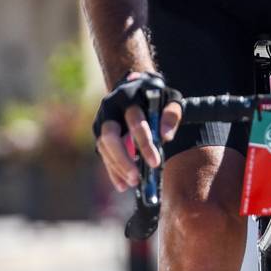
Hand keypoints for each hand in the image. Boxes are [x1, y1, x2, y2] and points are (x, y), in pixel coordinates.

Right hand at [92, 72, 182, 191]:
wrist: (135, 86)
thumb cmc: (156, 96)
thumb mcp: (169, 98)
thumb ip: (171, 114)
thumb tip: (165, 137)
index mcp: (128, 96)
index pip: (134, 120)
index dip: (144, 142)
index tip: (155, 162)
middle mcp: (110, 108)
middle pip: (110, 135)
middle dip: (123, 159)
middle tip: (136, 178)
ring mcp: (102, 120)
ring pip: (104, 147)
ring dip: (117, 167)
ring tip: (132, 183)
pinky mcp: (99, 133)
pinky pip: (103, 154)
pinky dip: (112, 170)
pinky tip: (122, 185)